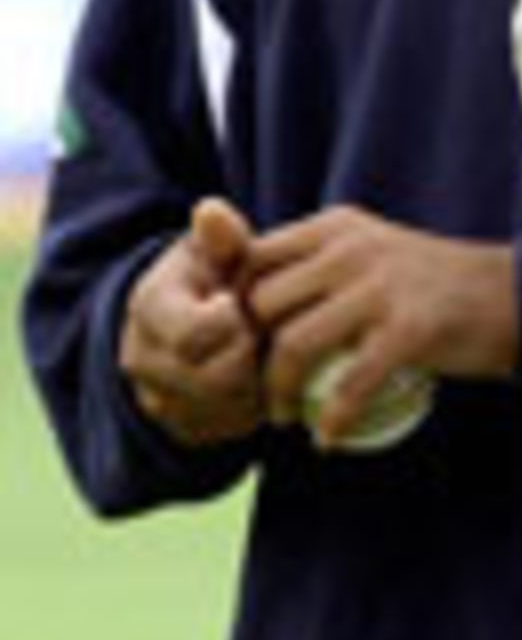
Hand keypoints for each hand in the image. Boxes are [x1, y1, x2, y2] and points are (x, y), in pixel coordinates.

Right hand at [120, 197, 264, 445]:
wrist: (184, 320)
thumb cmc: (209, 275)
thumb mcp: (213, 249)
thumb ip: (220, 235)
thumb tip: (211, 210)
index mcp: (149, 309)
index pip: (192, 334)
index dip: (231, 320)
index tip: (240, 302)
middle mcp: (144, 362)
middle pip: (216, 375)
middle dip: (248, 350)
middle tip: (258, 327)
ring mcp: (161, 401)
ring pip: (228, 406)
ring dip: (255, 379)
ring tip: (258, 348)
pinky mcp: (184, 430)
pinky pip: (232, 429)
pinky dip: (254, 404)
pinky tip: (257, 375)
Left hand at [244, 205, 518, 445]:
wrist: (512, 295)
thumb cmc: (434, 283)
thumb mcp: (372, 250)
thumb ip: (320, 264)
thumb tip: (255, 303)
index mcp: (336, 226)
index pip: (255, 259)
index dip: (232, 307)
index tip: (236, 346)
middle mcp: (352, 248)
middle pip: (264, 304)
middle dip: (247, 354)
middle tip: (253, 388)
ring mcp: (380, 287)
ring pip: (294, 344)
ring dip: (277, 392)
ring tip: (282, 416)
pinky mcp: (409, 329)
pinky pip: (350, 384)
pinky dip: (331, 418)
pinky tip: (327, 437)